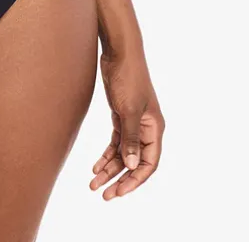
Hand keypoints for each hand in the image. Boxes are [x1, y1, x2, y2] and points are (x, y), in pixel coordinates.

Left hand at [90, 48, 164, 199]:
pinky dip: (107, 154)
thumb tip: (132, 165)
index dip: (135, 180)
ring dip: (109, 168)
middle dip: (120, 179)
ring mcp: (133, 122)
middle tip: (104, 194)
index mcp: (154, 129)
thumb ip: (130, 138)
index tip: (119, 192)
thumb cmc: (127, 78)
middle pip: (135, 162)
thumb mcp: (128, 109)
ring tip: (94, 184)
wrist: (118, 52)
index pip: (149, 163)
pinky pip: (116, 142)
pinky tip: (95, 166)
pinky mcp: (121, 114)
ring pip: (123, 153)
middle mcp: (146, 128)